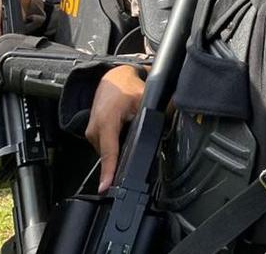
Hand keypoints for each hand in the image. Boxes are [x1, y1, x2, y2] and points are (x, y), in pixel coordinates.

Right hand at [85, 65, 145, 192]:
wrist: (112, 79)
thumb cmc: (126, 87)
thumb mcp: (144, 98)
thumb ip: (157, 112)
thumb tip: (174, 116)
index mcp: (107, 122)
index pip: (109, 151)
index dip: (109, 171)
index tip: (106, 186)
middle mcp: (95, 130)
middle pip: (109, 156)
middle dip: (120, 163)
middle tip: (138, 165)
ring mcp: (91, 133)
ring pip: (107, 153)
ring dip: (118, 154)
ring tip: (131, 145)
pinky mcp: (92, 134)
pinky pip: (105, 148)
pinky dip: (115, 148)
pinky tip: (124, 141)